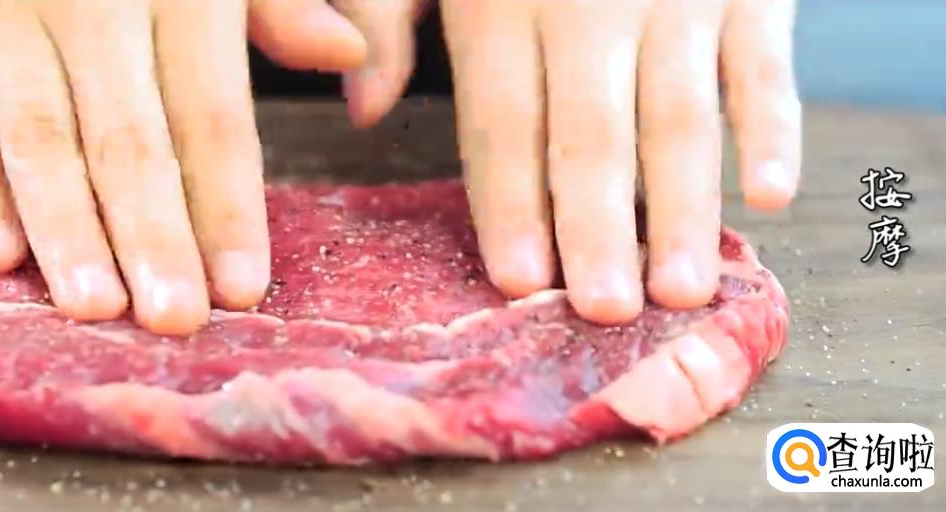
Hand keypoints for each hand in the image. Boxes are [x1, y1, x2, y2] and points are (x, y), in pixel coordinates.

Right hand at [0, 0, 366, 334]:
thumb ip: (275, 0)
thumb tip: (347, 56)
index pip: (212, 115)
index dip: (228, 206)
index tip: (244, 289)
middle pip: (130, 140)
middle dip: (154, 237)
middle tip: (175, 321)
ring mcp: (6, 1)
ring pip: (41, 136)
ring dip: (66, 229)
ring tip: (95, 307)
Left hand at [338, 0, 800, 323]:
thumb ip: (386, 16)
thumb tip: (362, 110)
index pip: (503, 119)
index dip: (510, 201)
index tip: (517, 278)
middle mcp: (587, 3)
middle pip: (590, 132)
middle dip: (596, 224)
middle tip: (606, 308)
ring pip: (677, 113)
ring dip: (680, 204)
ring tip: (679, 288)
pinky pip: (762, 64)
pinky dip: (773, 126)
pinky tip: (771, 194)